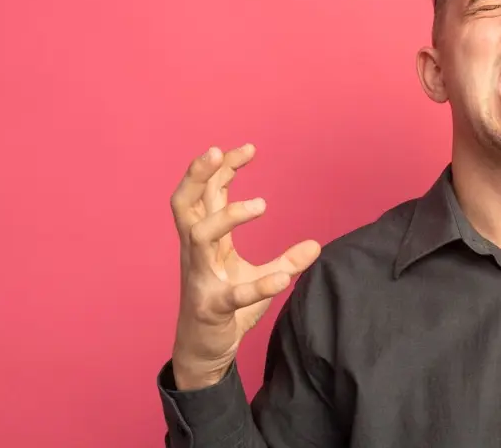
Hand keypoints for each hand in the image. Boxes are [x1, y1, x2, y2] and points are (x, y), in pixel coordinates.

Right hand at [169, 144, 321, 389]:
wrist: (205, 352)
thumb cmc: (226, 307)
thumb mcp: (257, 277)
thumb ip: (284, 260)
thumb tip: (316, 245)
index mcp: (205, 242)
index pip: (205, 195)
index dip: (220, 169)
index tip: (247, 149)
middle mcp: (197, 254)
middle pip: (184, 204)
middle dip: (198, 175)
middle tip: (217, 151)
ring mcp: (201, 278)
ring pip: (199, 236)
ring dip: (227, 217)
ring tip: (261, 204)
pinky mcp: (212, 307)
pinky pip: (233, 294)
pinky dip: (258, 285)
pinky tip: (282, 278)